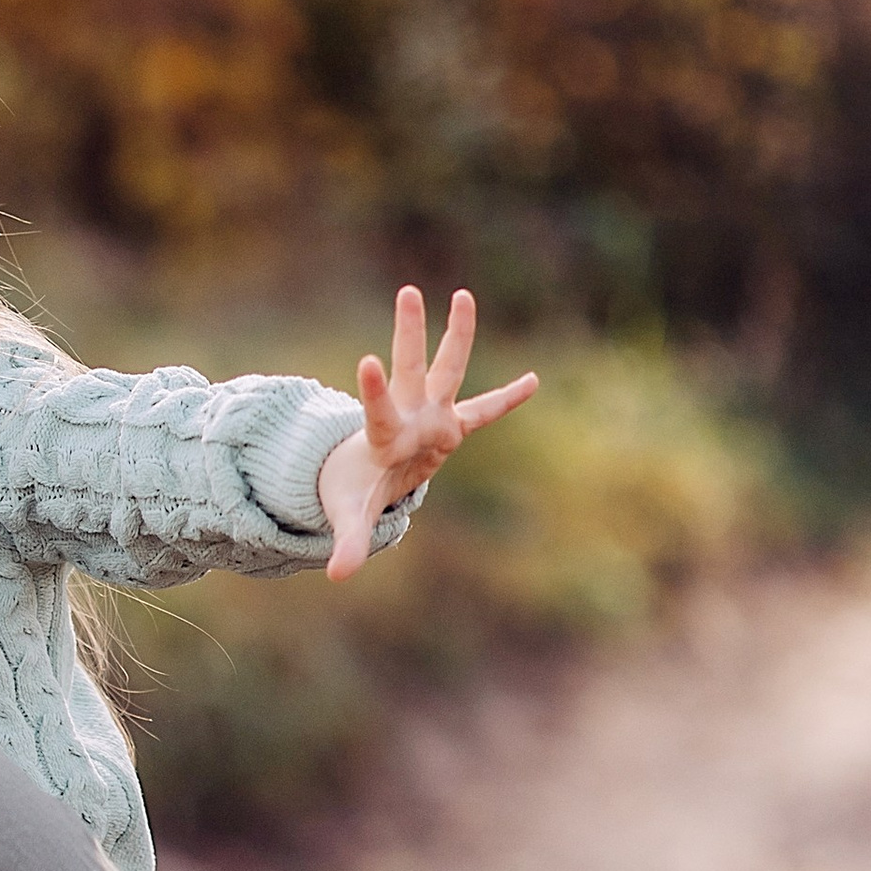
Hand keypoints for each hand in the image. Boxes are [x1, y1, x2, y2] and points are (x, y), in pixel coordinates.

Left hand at [316, 285, 536, 582]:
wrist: (361, 477)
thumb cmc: (353, 492)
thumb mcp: (350, 517)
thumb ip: (349, 543)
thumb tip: (337, 577)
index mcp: (383, 436)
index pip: (378, 410)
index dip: (373, 390)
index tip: (367, 360)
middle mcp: (408, 415)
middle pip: (411, 368)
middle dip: (409, 333)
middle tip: (407, 292)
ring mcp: (431, 415)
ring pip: (446, 368)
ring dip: (456, 334)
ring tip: (463, 294)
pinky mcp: (451, 426)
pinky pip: (485, 411)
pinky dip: (507, 399)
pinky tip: (534, 380)